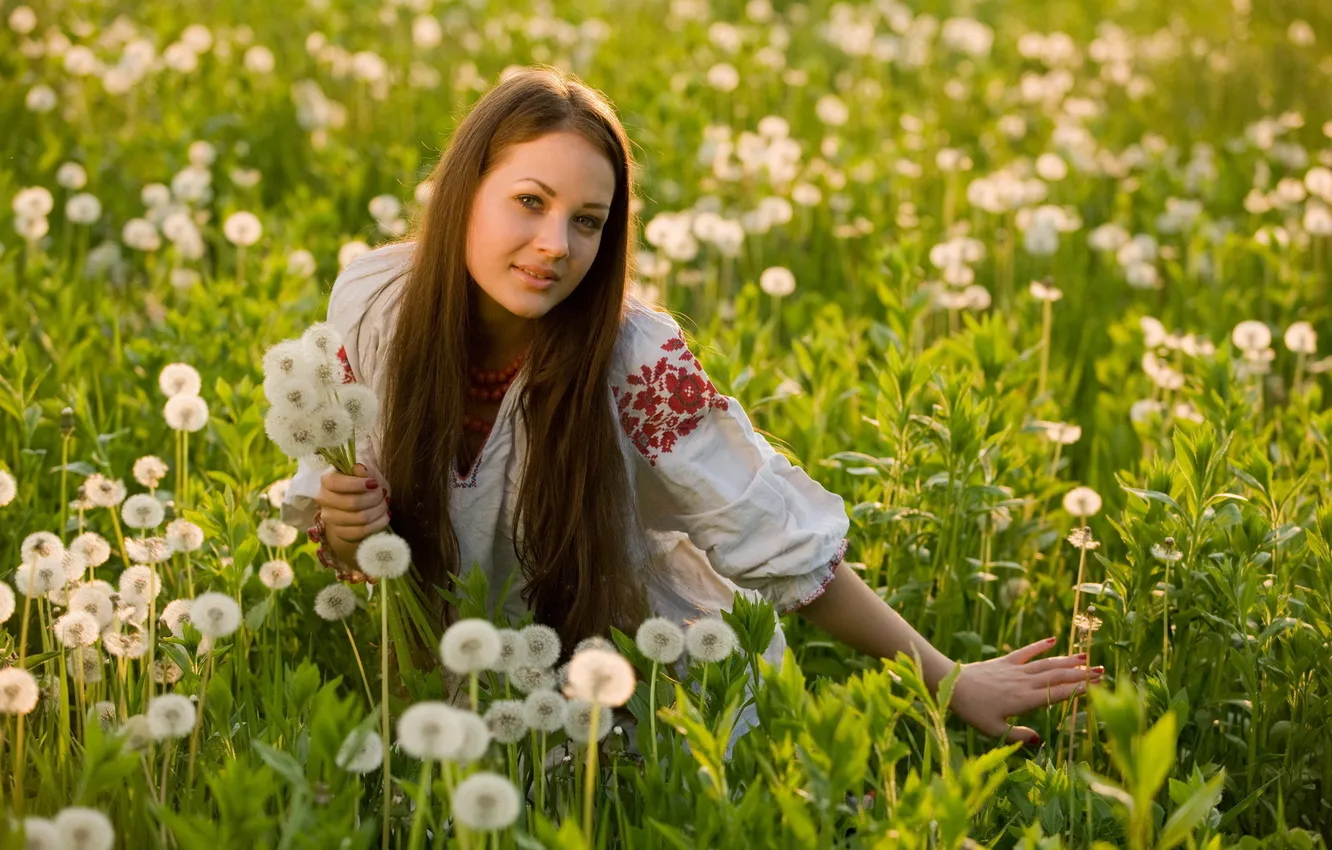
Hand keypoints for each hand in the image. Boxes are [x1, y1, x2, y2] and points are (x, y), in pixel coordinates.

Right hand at [315, 463, 389, 583]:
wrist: (366, 504)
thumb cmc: (366, 484)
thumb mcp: (368, 473)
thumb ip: (363, 470)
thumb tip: (358, 468)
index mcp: (326, 480)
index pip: (335, 483)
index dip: (356, 484)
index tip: (373, 483)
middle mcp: (324, 500)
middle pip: (351, 503)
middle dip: (374, 498)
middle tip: (382, 494)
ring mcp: (330, 518)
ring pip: (360, 518)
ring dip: (378, 510)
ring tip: (384, 504)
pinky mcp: (340, 533)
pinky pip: (362, 532)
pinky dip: (378, 523)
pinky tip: (384, 516)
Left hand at [948, 636, 1103, 746]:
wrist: (952, 684)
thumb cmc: (971, 710)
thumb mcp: (994, 730)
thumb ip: (1018, 735)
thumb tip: (1040, 739)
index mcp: (1024, 700)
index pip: (1057, 693)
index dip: (1078, 689)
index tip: (1096, 687)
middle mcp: (1024, 682)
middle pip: (1057, 676)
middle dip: (1081, 674)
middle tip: (1102, 671)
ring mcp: (1015, 669)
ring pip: (1046, 663)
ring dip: (1067, 660)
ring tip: (1086, 657)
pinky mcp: (1004, 661)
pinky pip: (1026, 651)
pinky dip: (1040, 645)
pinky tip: (1054, 640)